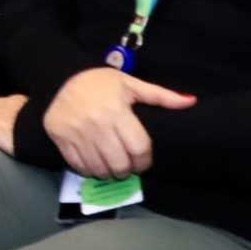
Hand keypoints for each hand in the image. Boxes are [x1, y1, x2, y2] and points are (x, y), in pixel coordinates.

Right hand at [40, 66, 194, 179]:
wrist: (59, 77)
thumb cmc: (99, 83)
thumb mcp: (130, 84)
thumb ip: (160, 96)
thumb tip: (191, 101)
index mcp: (117, 111)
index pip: (139, 148)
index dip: (145, 161)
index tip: (142, 161)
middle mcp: (96, 124)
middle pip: (120, 163)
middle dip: (127, 169)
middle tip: (127, 165)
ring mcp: (76, 133)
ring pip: (99, 169)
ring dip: (109, 172)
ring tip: (111, 165)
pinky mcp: (61, 139)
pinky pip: (79, 166)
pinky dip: (89, 170)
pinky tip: (94, 162)